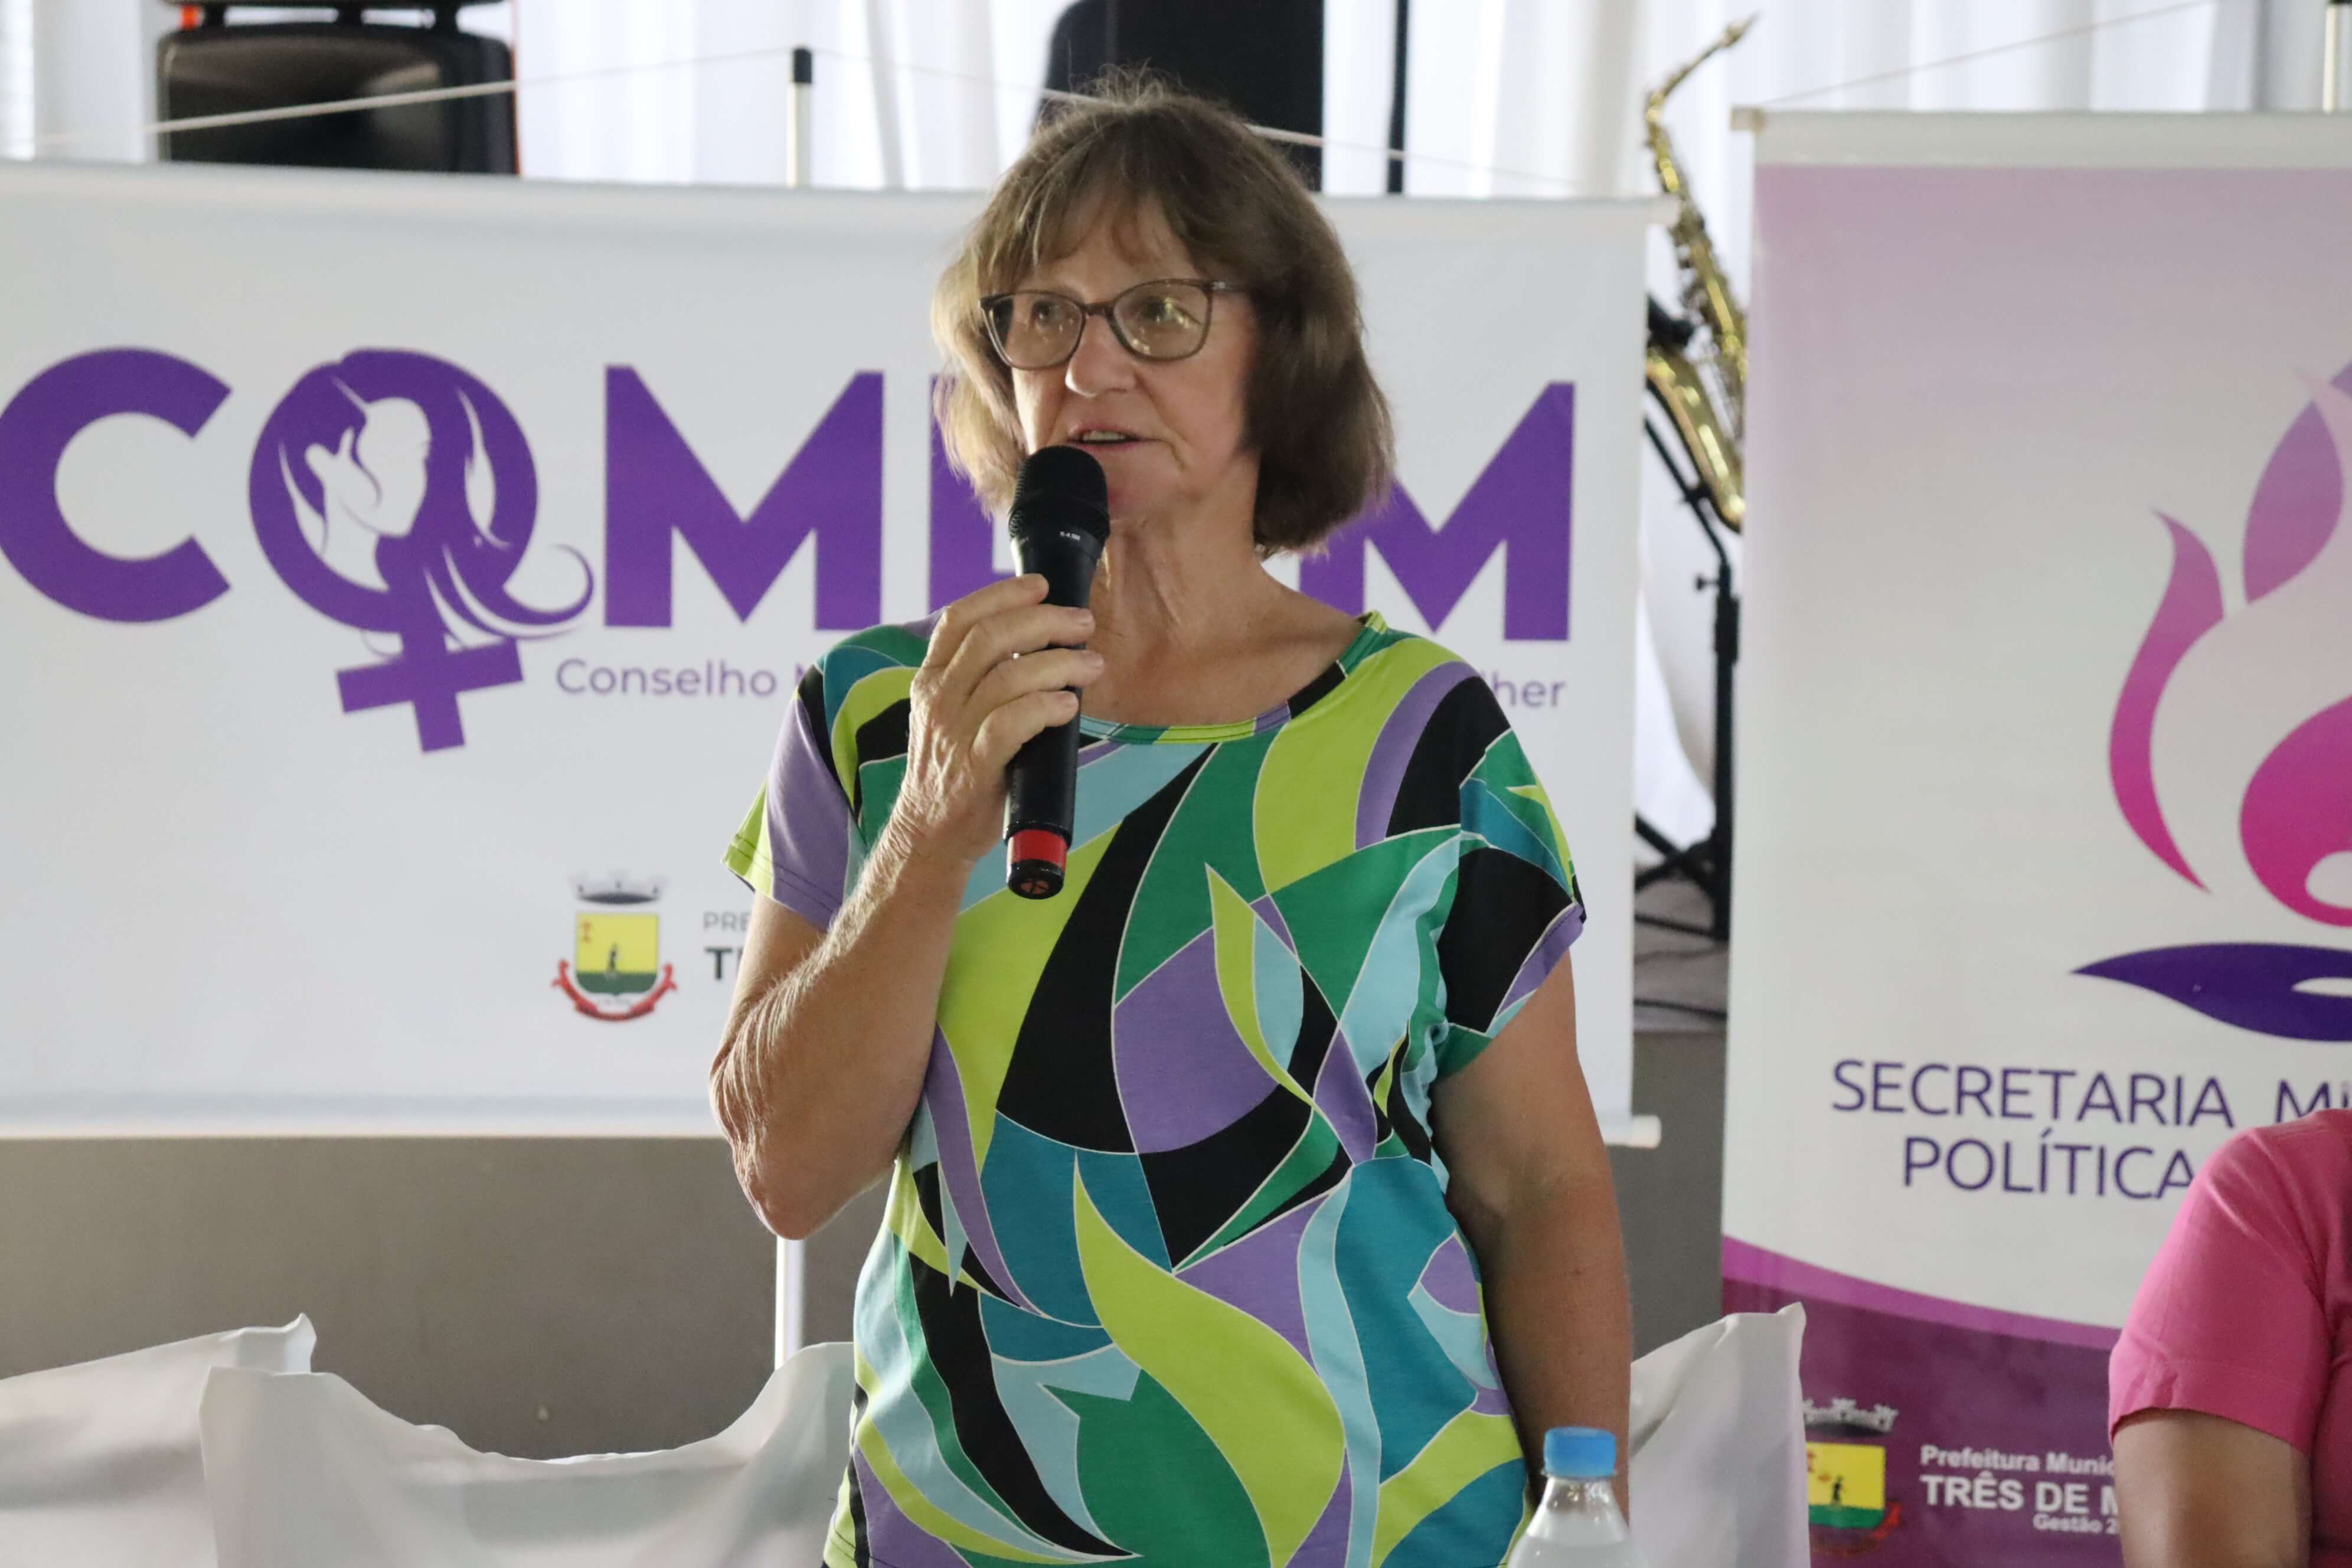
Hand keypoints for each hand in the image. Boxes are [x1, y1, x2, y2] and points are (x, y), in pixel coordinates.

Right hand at [884, 574, 1102, 870]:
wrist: (930, 835)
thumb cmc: (955, 770)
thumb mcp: (953, 713)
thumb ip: (982, 680)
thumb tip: (1044, 644)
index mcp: (930, 678)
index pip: (960, 618)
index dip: (1003, 594)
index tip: (1041, 585)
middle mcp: (937, 698)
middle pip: (990, 637)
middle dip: (1044, 621)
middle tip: (1083, 623)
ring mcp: (953, 731)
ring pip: (1009, 676)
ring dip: (1059, 663)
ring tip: (1092, 665)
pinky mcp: (974, 765)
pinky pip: (1013, 722)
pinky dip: (1046, 706)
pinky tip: (1069, 705)